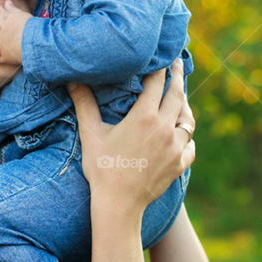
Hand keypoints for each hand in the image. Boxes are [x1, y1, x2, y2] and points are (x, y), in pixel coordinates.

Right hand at [67, 59, 194, 215]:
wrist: (118, 205)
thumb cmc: (102, 168)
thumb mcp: (91, 133)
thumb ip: (84, 103)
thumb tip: (71, 79)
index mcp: (144, 117)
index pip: (157, 82)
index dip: (160, 67)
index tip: (162, 56)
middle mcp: (165, 128)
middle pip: (177, 95)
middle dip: (178, 77)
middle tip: (178, 63)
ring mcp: (175, 147)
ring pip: (187, 120)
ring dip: (184, 106)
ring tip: (179, 99)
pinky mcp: (179, 164)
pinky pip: (190, 145)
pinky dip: (186, 137)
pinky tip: (181, 135)